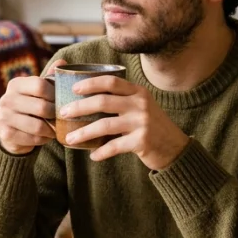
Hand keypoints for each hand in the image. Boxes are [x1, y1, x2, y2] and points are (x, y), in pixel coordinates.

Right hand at [0, 60, 62, 154]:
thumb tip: (62, 62)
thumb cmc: (31, 107)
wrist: (12, 131)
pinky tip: (46, 136)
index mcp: (15, 84)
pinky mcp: (6, 134)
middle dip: (56, 114)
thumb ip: (50, 78)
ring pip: (38, 126)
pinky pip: (33, 139)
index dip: (55, 94)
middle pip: (41, 107)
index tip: (62, 100)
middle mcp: (6, 99)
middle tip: (62, 117)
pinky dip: (44, 139)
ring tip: (56, 128)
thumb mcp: (39, 91)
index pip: (40, 85)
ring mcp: (4, 117)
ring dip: (51, 129)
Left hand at [59, 76, 189, 169]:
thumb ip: (121, 100)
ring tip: (69, 139)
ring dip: (84, 132)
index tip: (74, 88)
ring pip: (104, 125)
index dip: (90, 83)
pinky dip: (101, 152)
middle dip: (79, 107)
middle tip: (63, 112)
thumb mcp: (141, 106)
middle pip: (103, 102)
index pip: (111, 82)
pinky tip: (92, 156)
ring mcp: (141, 123)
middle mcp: (140, 104)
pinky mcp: (142, 141)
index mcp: (138, 92)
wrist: (175, 147)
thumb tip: (87, 100)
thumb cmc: (151, 126)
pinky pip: (114, 146)